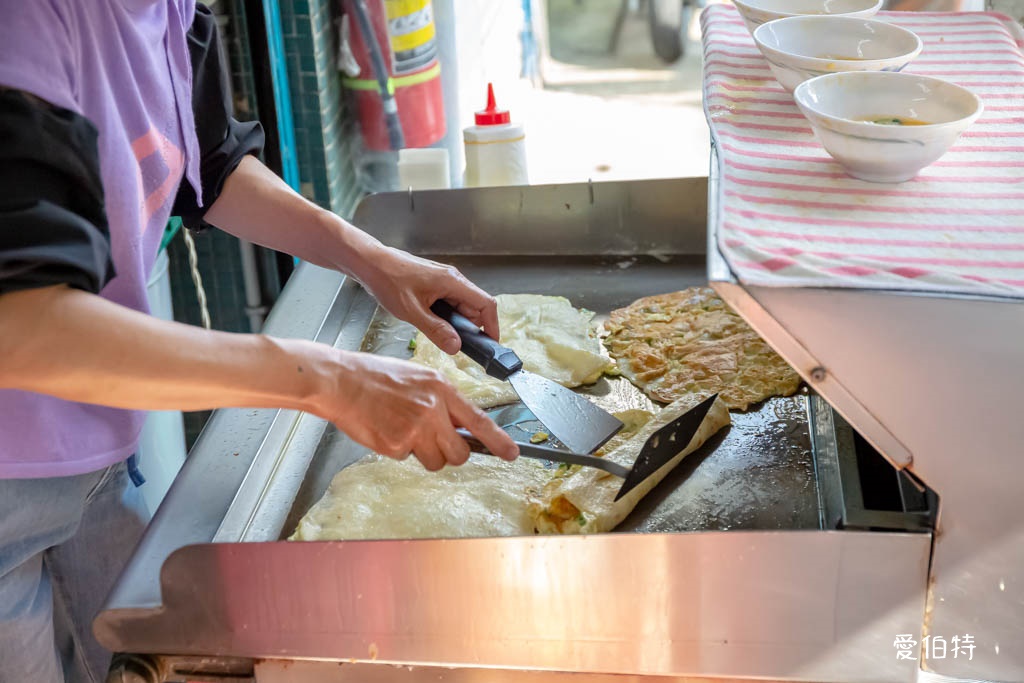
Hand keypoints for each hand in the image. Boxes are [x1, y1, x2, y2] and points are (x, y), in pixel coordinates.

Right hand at [307, 347, 518, 469]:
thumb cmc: (376, 377)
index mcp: (441, 389)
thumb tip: (461, 426)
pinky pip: (407, 459)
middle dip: (450, 453)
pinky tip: (386, 429)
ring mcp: (415, 429)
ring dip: (423, 453)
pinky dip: (398, 450)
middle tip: (433, 442)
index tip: (512, 453)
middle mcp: (433, 409)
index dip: (499, 441)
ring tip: (402, 429)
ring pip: (435, 461)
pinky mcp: (396, 445)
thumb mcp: (419, 378)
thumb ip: (442, 401)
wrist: (341, 381)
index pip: (479, 420)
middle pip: (459, 452)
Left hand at [357, 246, 498, 354]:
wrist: (370, 263)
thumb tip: (456, 346)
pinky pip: (449, 303)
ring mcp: (444, 281)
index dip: (492, 325)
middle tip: (454, 343)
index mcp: (453, 282)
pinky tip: (430, 322)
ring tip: (436, 331)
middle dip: (469, 327)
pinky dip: (446, 316)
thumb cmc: (388, 279)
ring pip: (461, 306)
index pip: (486, 304)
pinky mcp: (435, 284)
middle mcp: (453, 279)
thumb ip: (436, 330)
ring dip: (455, 322)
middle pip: (475, 307)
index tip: (490, 343)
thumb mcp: (412, 311)